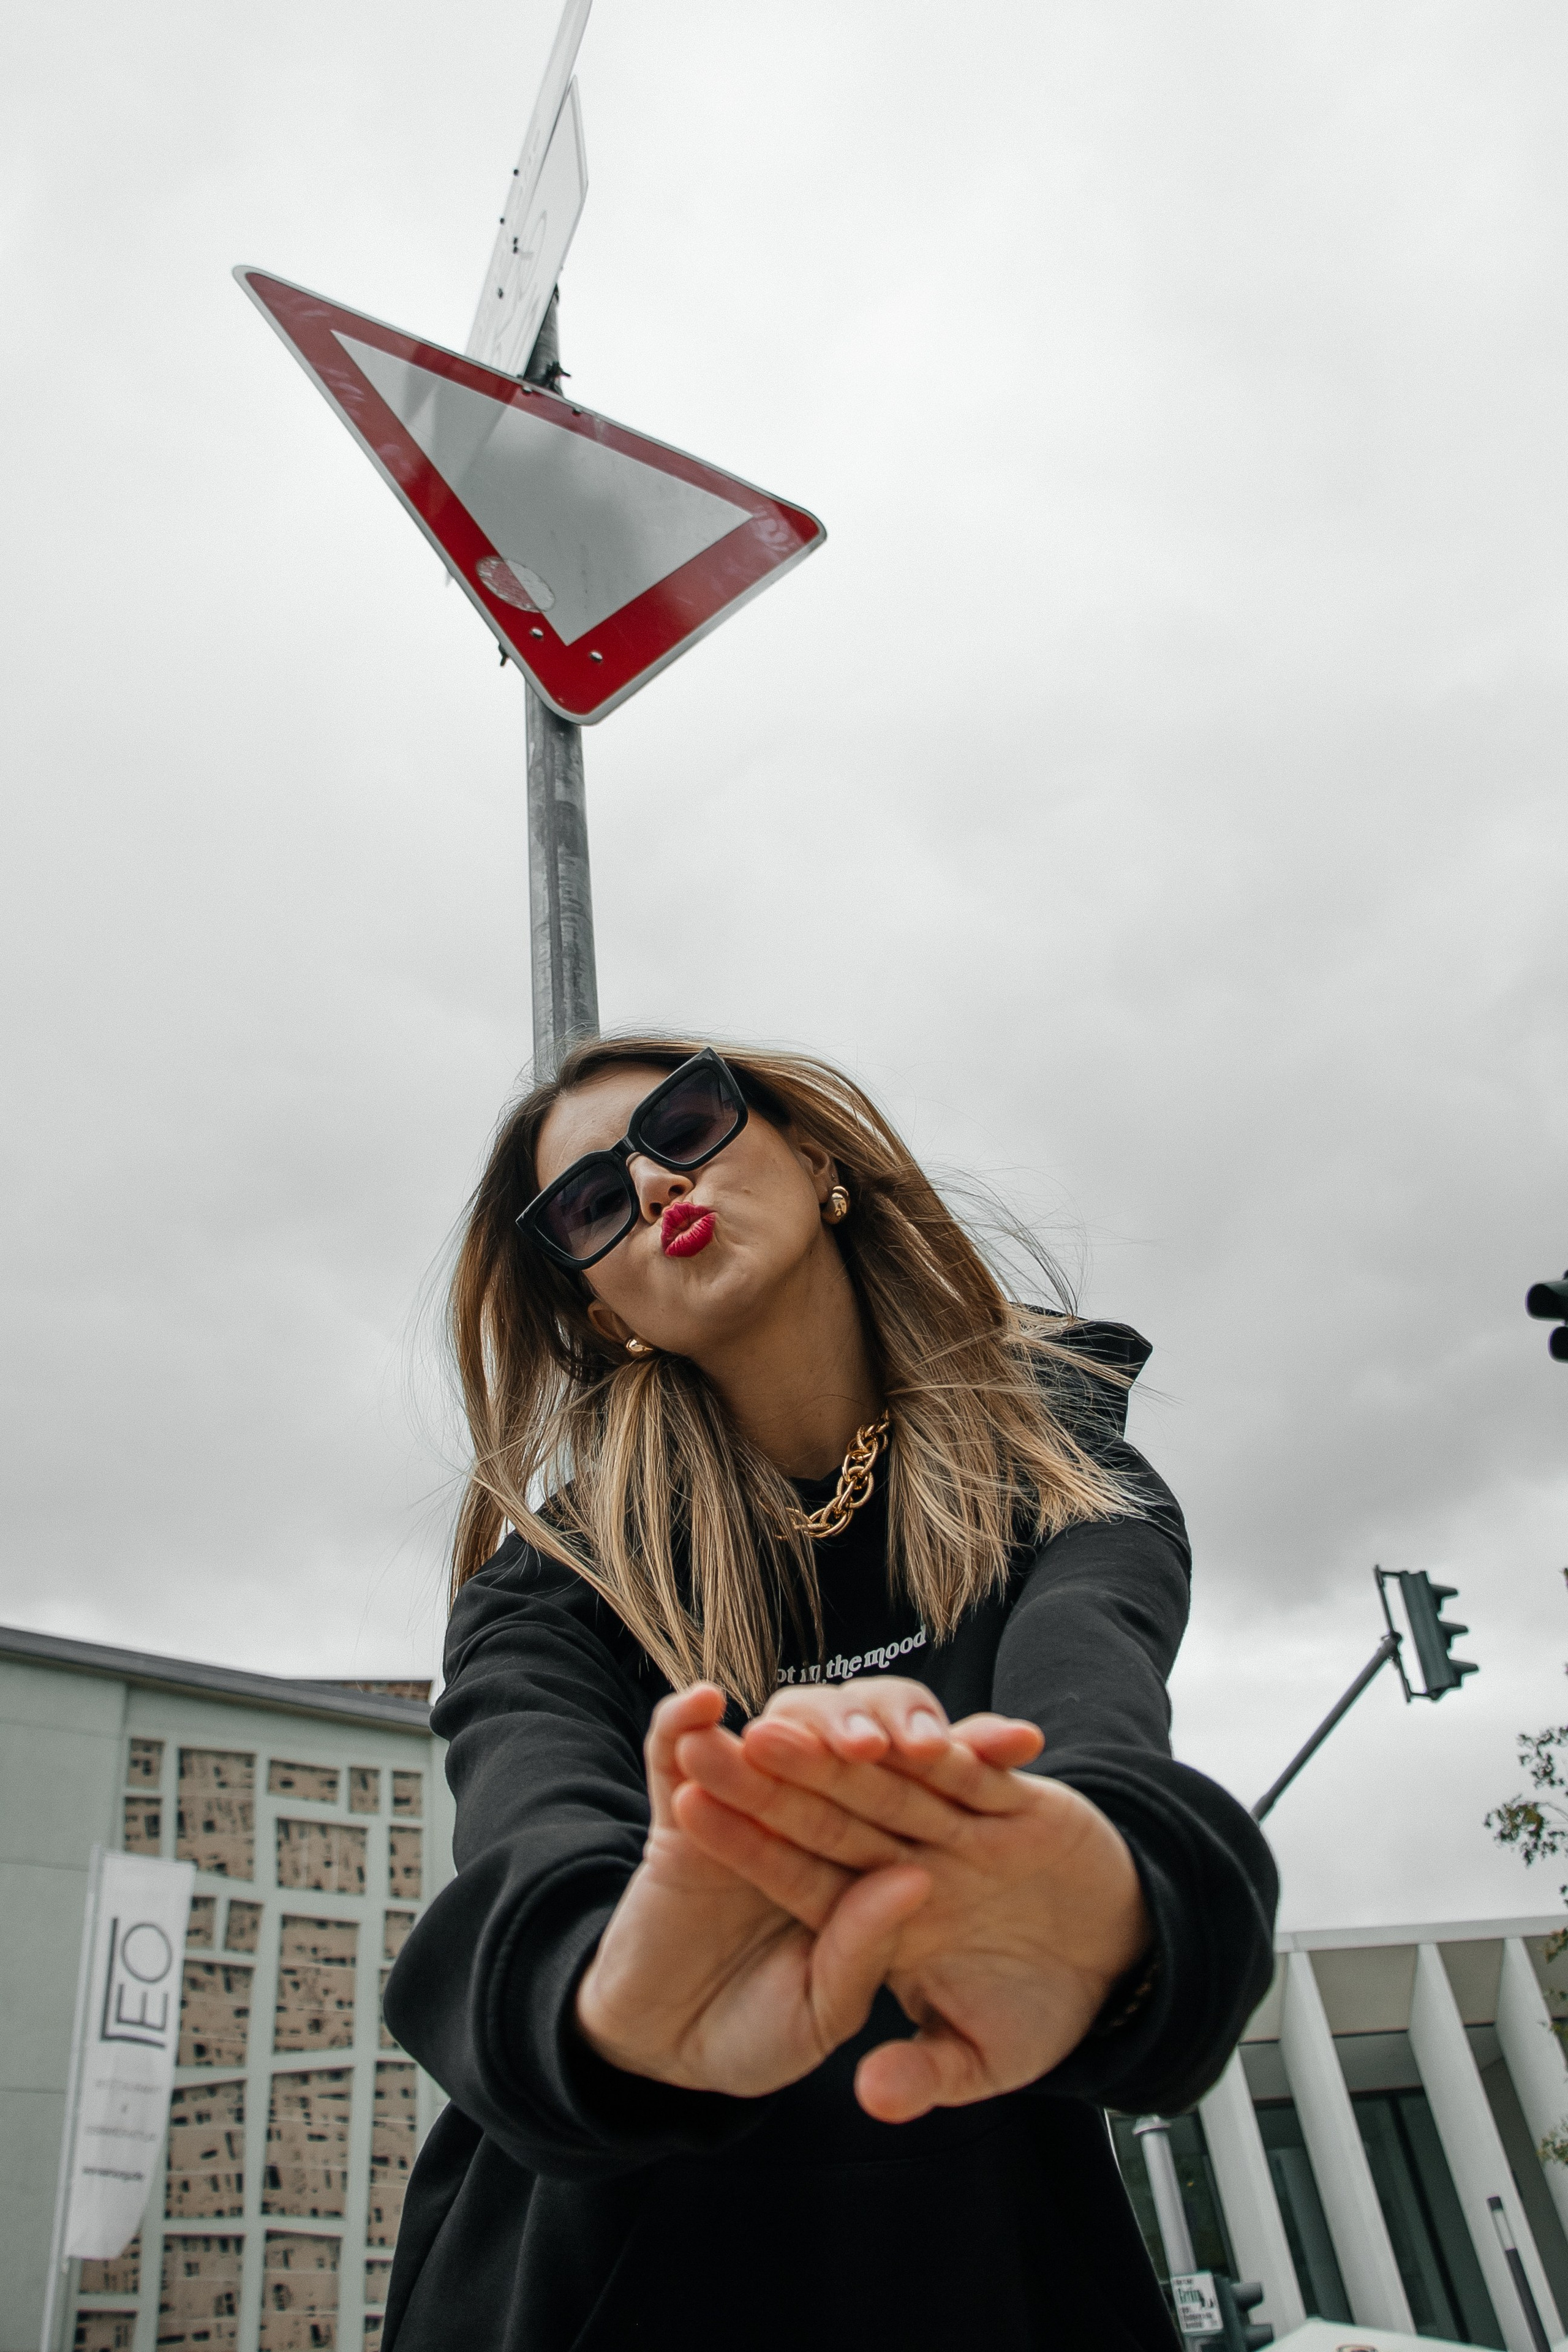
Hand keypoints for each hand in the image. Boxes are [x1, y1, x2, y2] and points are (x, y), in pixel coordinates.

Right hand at [573, 1685, 930, 2098]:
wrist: (666, 2053)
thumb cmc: (756, 2038)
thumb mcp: (823, 2013)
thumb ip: (865, 1957)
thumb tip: (912, 1882)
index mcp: (865, 1863)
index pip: (922, 1795)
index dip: (970, 1761)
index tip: (1014, 1745)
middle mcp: (813, 1821)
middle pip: (851, 1750)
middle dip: (877, 1729)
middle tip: (893, 1741)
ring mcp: (743, 1809)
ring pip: (773, 1739)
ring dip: (790, 1728)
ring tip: (805, 1738)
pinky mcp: (674, 1814)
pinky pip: (671, 1752)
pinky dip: (678, 1724)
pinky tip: (700, 1705)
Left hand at [669, 1679, 1149, 2122]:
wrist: (1122, 1961)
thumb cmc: (1045, 2006)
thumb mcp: (985, 2055)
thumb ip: (928, 2068)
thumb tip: (873, 2098)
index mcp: (888, 1917)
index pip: (803, 1876)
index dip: (747, 1844)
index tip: (688, 1813)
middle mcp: (915, 1860)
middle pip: (830, 1813)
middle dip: (773, 1780)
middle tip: (712, 1746)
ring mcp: (964, 1827)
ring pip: (890, 1781)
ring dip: (839, 1753)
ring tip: (781, 1729)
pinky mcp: (1018, 1802)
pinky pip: (980, 1774)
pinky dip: (956, 1752)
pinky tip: (911, 1736)